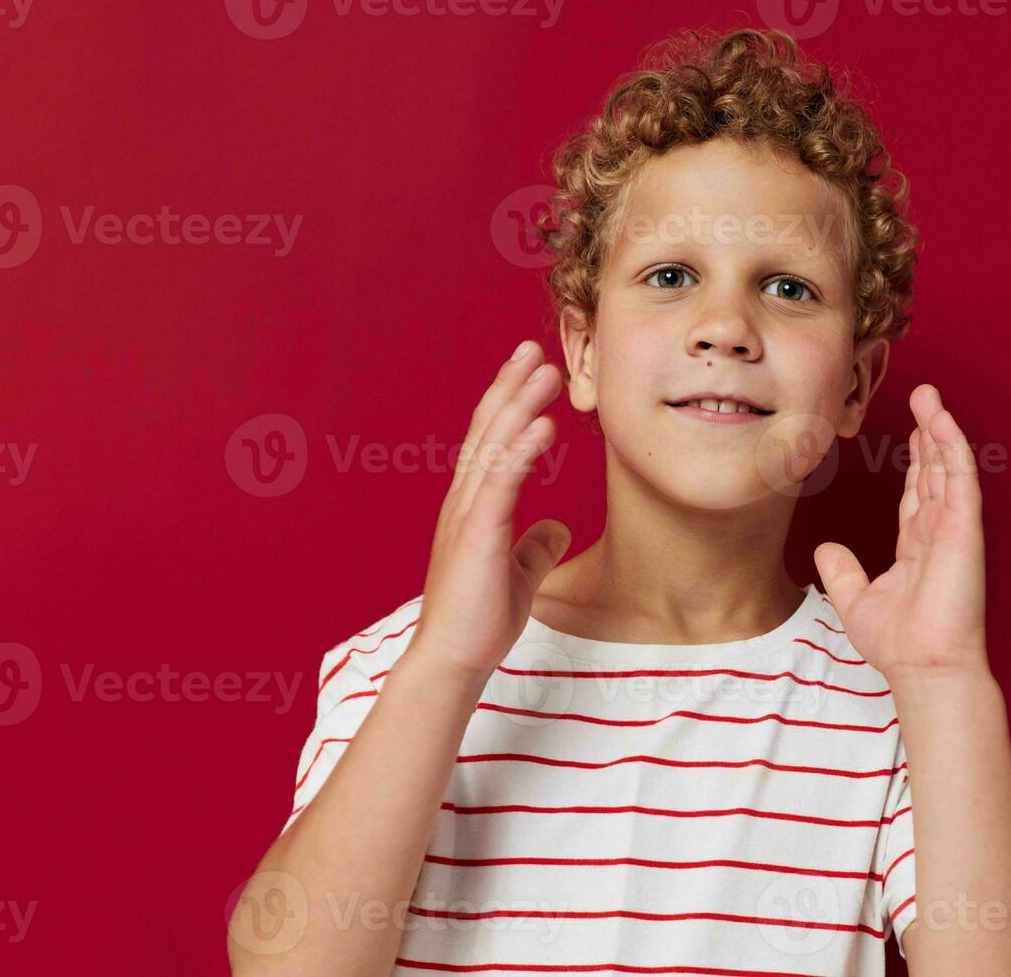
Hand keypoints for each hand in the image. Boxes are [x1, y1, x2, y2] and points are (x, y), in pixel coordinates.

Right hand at [414, 340, 571, 676]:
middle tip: (534, 350)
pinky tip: (544, 423)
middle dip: (511, 387)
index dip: (508, 404)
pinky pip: (501, 480)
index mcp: (472, 508)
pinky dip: (522, 447)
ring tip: (546, 369)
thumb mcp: (518, 576)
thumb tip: (558, 529)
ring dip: (520, 403)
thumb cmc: (479, 622)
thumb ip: (535, 547)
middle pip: (488, 430)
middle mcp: (464, 502)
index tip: (528, 372)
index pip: (489, 443)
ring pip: (493, 445)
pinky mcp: (477, 534)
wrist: (452, 660)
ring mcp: (467, 515)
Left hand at [813, 384, 987, 680]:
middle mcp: (938, 532)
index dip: (916, 460)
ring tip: (930, 395)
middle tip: (924, 395)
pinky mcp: (964, 530)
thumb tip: (823, 548)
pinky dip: (951, 447)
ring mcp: (953, 529)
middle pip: (935, 471)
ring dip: (940, 428)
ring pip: (948, 467)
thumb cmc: (899, 644)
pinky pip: (959, 479)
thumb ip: (842, 571)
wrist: (922, 667)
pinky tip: (941, 421)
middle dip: (929, 432)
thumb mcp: (856, 600)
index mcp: (918, 546)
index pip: (918, 492)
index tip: (912, 430)